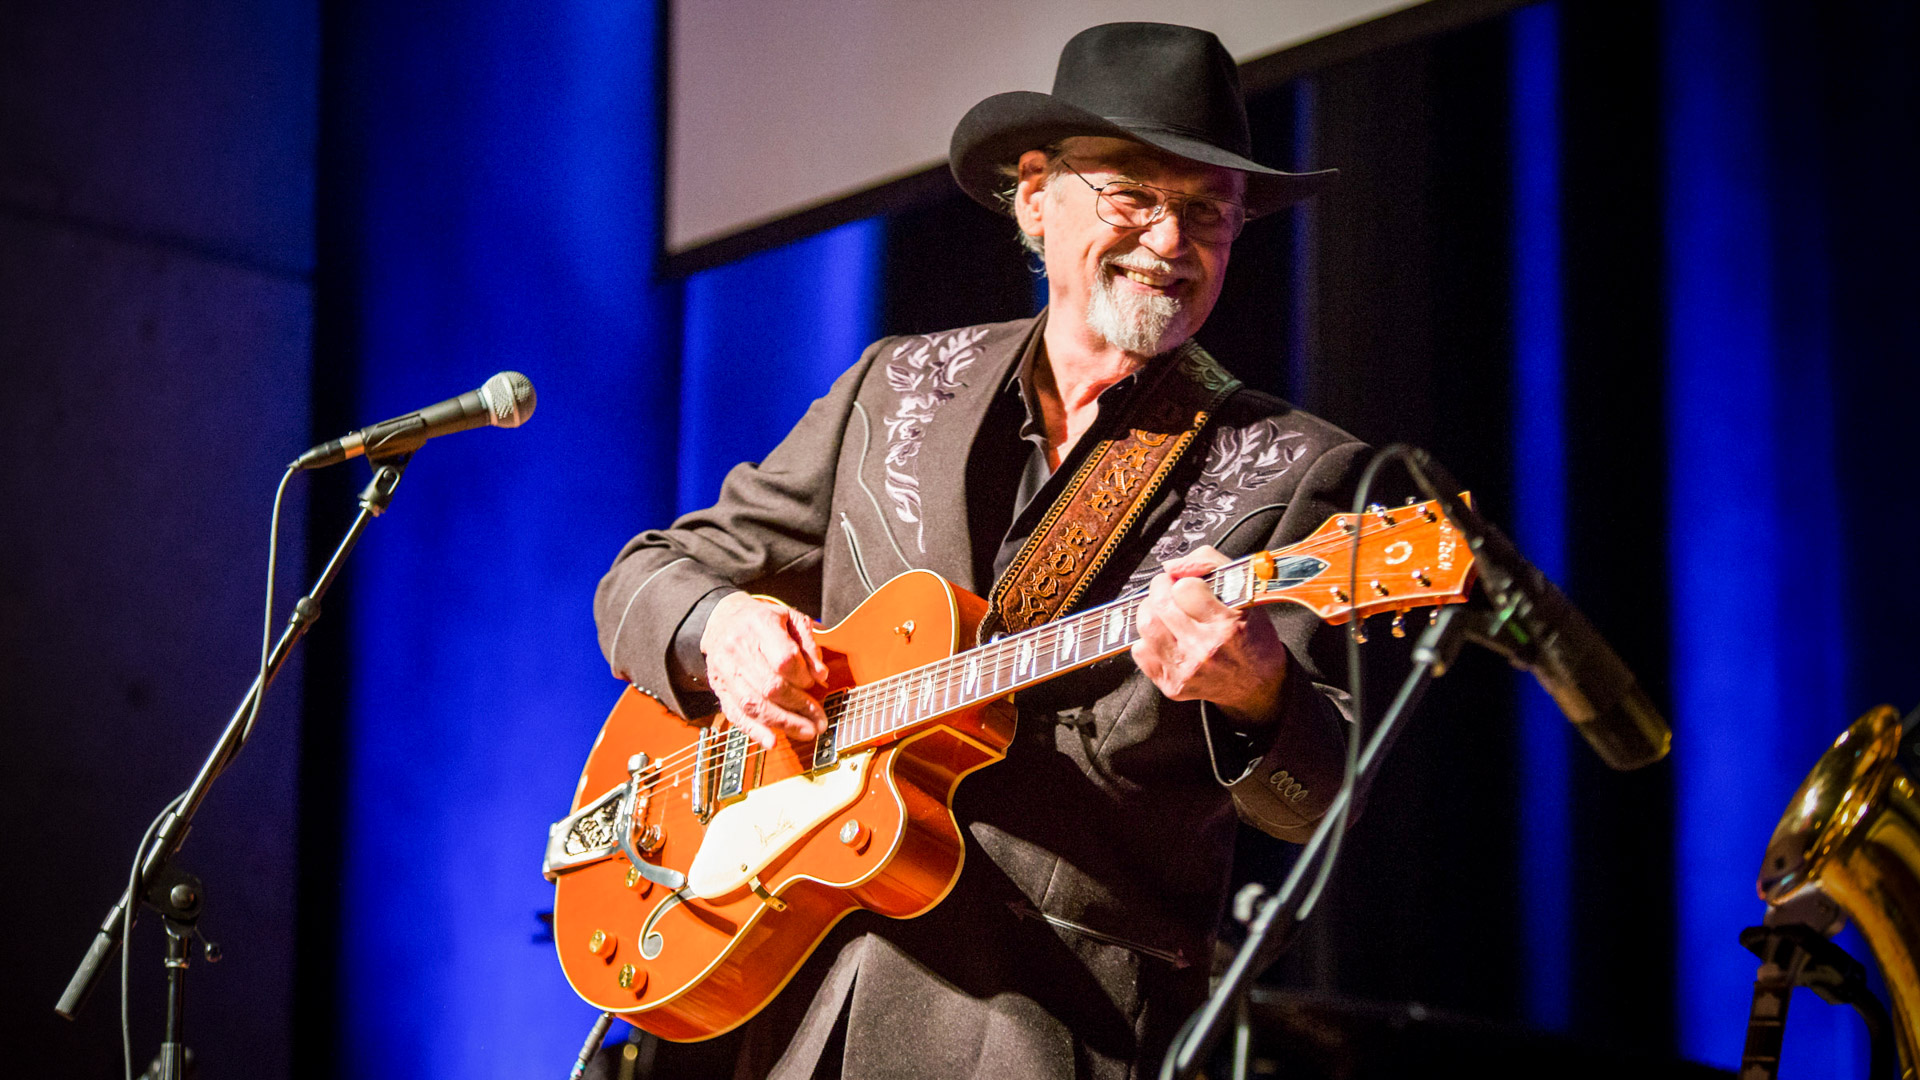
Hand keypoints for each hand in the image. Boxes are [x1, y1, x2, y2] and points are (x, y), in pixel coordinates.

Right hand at [699, 592, 830, 746]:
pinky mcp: (719, 688)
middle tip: (819, 720)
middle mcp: (738, 648)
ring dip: (783, 723)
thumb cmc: (761, 620)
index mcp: (759, 625)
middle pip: (770, 686)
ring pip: (753, 704)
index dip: (803, 677)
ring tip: (805, 732)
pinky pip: (735, 713)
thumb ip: (809, 644)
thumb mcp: (791, 618)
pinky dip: (754, 730)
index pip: (784, 659)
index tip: (814, 683)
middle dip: (799, 707)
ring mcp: (725, 670)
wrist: (722, 619)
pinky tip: (771, 741)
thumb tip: (821, 675)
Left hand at [1131, 546, 1288, 724]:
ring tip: (1163, 610)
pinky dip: (1147, 639)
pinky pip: (1141, 652)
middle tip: (1167, 588)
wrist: (1259, 685)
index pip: (1184, 588)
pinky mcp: (1173, 685)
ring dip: (1150, 610)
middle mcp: (1206, 650)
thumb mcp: (1245, 594)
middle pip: (1160, 605)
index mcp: (1228, 625)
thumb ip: (1210, 565)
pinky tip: (1165, 637)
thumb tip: (1172, 566)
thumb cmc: (1252, 637)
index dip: (1183, 580)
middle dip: (1159, 588)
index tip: (1187, 583)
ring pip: (1146, 626)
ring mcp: (1187, 670)